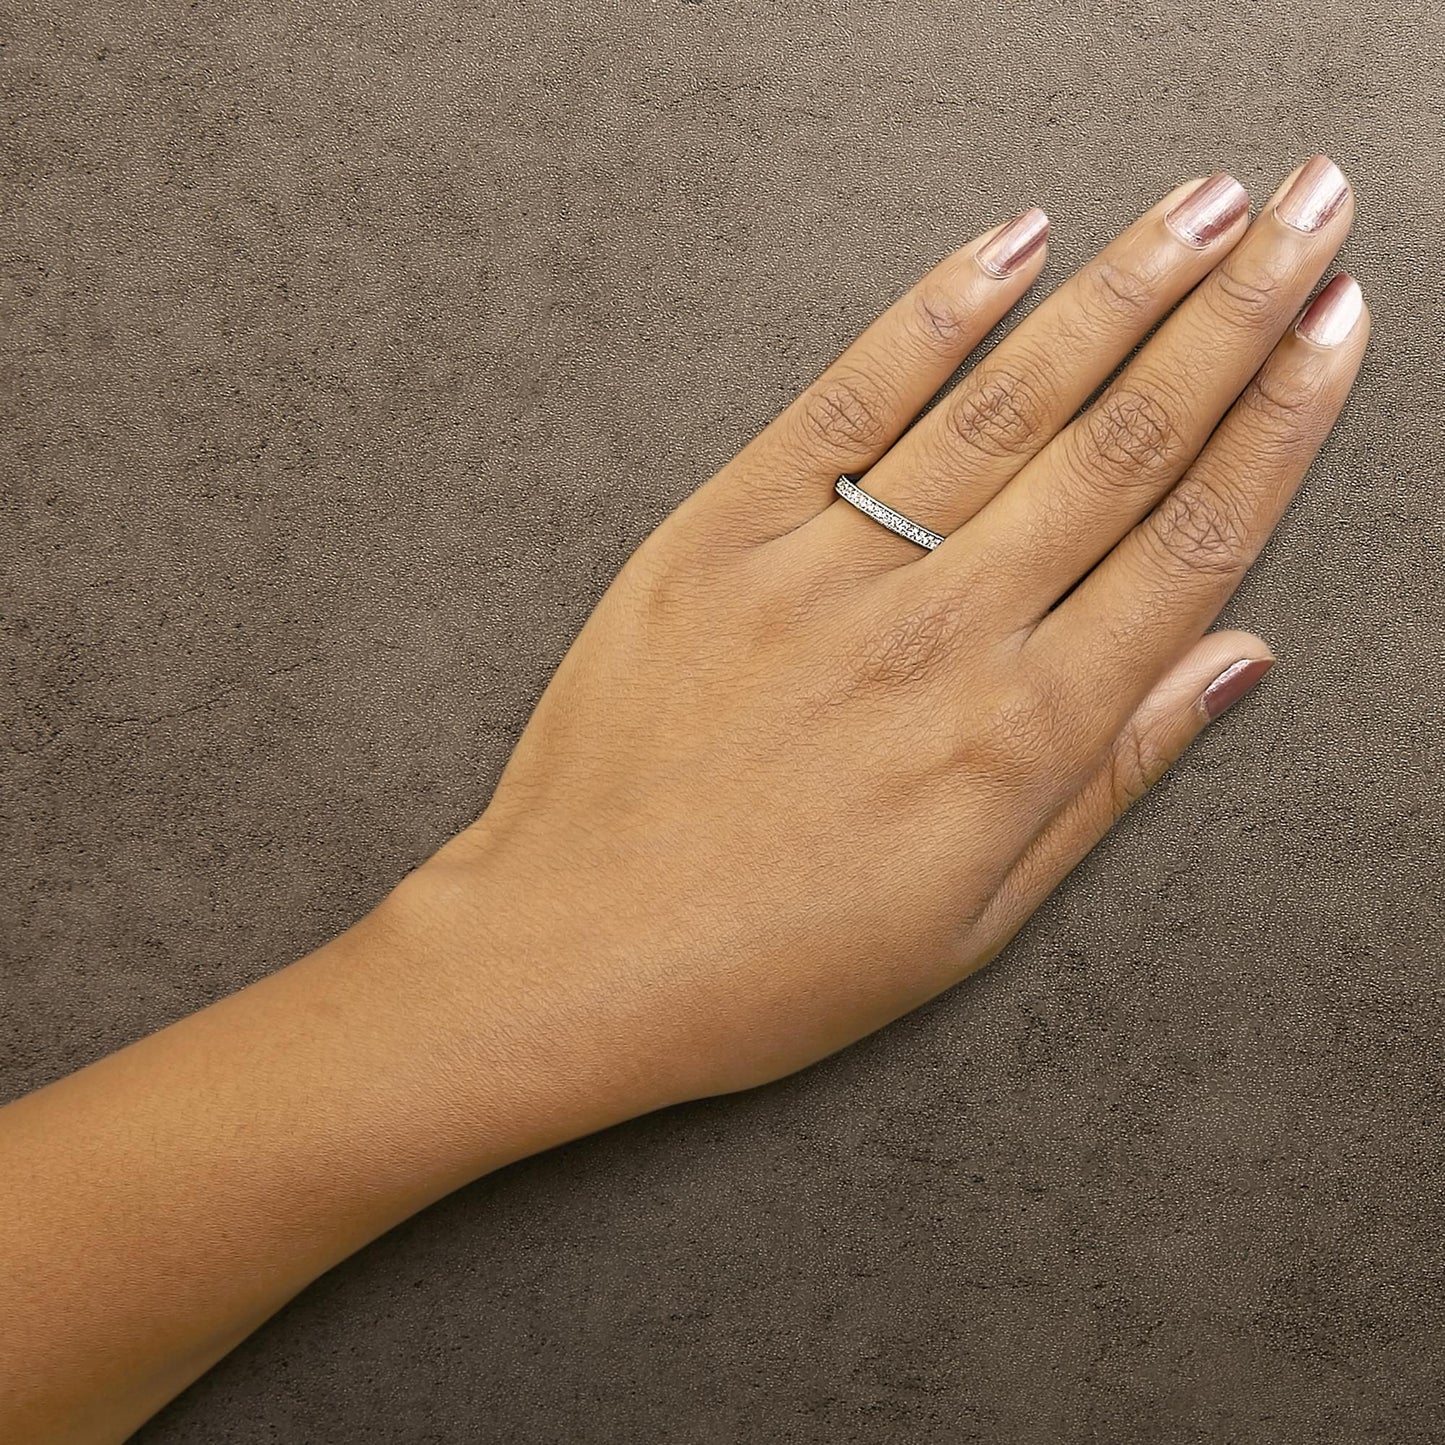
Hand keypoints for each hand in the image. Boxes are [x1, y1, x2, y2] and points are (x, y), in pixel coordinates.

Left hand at [405, 158, 1366, 1109]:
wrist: (576, 953)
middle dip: (1235, 314)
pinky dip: (931, 316)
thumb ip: (1110, 777)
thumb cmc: (774, 965)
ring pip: (1003, 405)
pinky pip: (845, 403)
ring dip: (1117, 291)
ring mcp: (825, 574)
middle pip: (1118, 447)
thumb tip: (1233, 657)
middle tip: (1309, 208)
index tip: (1334, 333)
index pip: (1189, 546)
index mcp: (1018, 737)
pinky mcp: (719, 538)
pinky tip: (1011, 246)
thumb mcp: (975, 919)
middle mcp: (940, 635)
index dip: (1277, 427)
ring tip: (1205, 205)